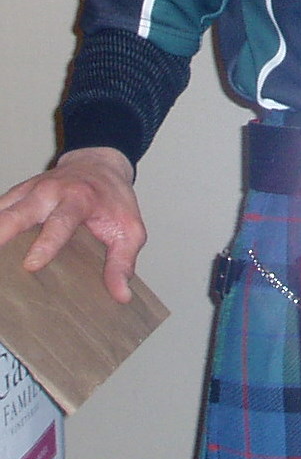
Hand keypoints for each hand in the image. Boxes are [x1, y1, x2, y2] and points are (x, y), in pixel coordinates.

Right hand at [0, 148, 146, 302]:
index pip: (60, 222)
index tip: (30, 264)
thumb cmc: (114, 199)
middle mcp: (51, 192)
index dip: (45, 244)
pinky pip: (0, 208)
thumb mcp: (130, 229)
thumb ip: (123, 261)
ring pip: (3, 209)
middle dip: (3, 230)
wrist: (100, 163)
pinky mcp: (18, 194)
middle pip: (20, 211)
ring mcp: (30, 191)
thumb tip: (121, 295)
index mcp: (79, 199)